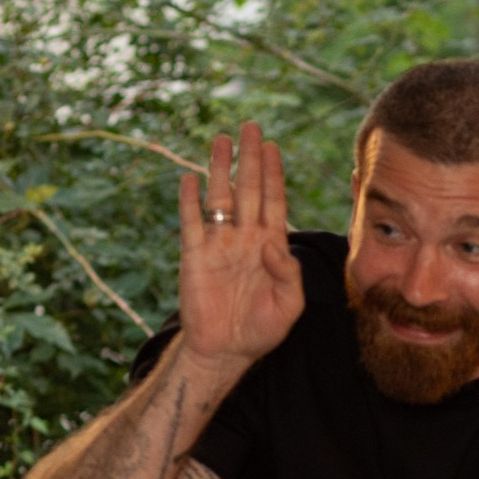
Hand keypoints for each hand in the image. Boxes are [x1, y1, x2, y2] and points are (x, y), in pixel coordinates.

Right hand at [175, 121, 302, 367]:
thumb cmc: (262, 330)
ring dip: (220, 169)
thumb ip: (289, 274)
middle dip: (250, 158)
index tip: (274, 147)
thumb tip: (272, 242)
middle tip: (251, 127)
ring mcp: (219, 244)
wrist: (226, 351)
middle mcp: (245, 237)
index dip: (274, 174)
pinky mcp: (195, 256)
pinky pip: (192, 223)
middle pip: (248, 189)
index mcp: (271, 245)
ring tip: (221, 139)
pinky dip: (190, 201)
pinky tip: (189, 179)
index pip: (273, 201)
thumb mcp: (289, 305)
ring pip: (220, 198)